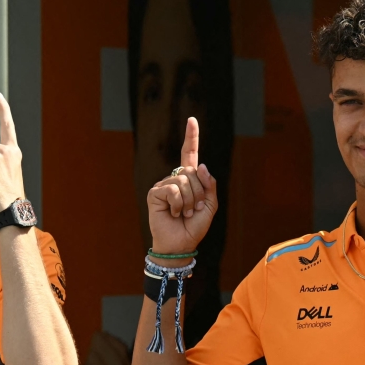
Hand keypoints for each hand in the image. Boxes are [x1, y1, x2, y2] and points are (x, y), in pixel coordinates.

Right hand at [146, 118, 217, 261]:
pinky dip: (178, 204)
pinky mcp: (154, 193)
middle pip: (192, 172)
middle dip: (199, 193)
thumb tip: (199, 165)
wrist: (181, 244)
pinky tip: (174, 213)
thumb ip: (208, 185)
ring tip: (184, 213)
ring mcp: (163, 185)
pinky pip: (172, 189)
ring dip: (189, 201)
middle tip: (193, 210)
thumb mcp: (210, 205)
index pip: (189, 154)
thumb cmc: (194, 227)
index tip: (192, 120)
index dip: (191, 137)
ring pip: (183, 181)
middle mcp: (174, 179)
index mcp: (188, 180)